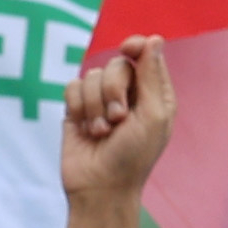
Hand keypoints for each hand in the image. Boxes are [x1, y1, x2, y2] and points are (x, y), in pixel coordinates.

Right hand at [63, 38, 175, 210]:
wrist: (100, 188)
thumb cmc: (133, 157)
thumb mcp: (152, 115)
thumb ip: (152, 76)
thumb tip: (154, 38)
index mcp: (155, 94)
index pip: (146, 55)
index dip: (136, 46)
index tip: (128, 48)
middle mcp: (129, 94)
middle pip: (116, 64)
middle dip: (114, 90)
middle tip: (118, 119)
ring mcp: (101, 101)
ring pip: (91, 75)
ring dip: (95, 106)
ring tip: (102, 132)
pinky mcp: (77, 110)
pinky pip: (72, 87)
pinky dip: (78, 107)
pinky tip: (84, 129)